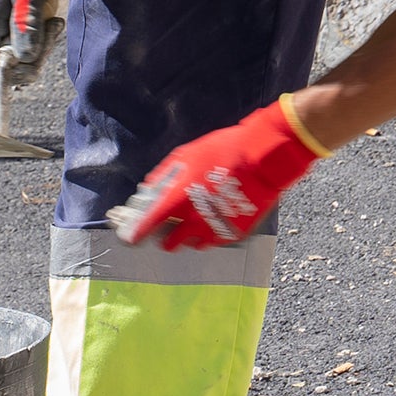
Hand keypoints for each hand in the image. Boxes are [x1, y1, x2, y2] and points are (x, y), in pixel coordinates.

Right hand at [0, 0, 58, 79]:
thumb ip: (25, 24)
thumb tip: (24, 57)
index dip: (11, 73)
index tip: (36, 63)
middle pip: (6, 61)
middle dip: (33, 54)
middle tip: (53, 30)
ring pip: (16, 50)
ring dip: (39, 42)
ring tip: (54, 19)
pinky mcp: (6, 19)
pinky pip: (22, 37)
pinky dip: (37, 32)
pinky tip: (48, 15)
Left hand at [118, 100, 325, 250]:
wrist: (264, 159)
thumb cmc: (223, 151)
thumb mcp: (188, 154)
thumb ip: (164, 174)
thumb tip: (148, 187)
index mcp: (178, 202)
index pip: (146, 228)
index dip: (135, 235)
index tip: (132, 236)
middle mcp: (193, 222)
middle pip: (169, 244)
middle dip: (166, 235)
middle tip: (171, 222)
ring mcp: (215, 230)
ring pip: (193, 244)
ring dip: (190, 234)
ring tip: (198, 216)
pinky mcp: (233, 234)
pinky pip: (215, 240)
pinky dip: (212, 232)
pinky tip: (217, 215)